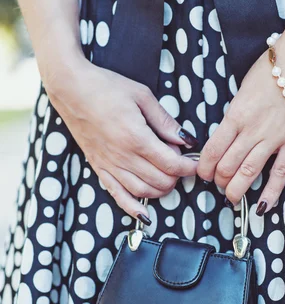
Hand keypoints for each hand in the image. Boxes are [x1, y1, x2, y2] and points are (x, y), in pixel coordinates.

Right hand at [43, 53, 198, 223]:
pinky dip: (133, 208)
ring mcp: (109, 164)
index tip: (196, 162)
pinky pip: (117, 195)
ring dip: (161, 190)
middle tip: (182, 164)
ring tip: (169, 177)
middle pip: (160, 180)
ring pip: (143, 191)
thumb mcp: (142, 96)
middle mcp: (122, 156)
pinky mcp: (99, 168)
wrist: (70, 89)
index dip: (189, 166)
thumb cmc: (106, 87)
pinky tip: (145, 215)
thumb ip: (165, 122)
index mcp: (136, 137)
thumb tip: (186, 140)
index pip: (171, 163)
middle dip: (177, 176)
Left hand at [197, 29, 284, 214]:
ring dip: (236, 189)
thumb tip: (230, 131)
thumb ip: (237, 112)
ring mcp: (274, 137)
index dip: (204, 166)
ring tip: (231, 198)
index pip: (213, 149)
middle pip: (227, 164)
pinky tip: (262, 206)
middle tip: (217, 184)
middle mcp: (251, 129)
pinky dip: (271, 192)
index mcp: (235, 114)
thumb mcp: (244, 87)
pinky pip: (281, 173)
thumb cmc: (274, 65)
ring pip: (249, 172)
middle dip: (218, 179)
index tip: (202, 173)